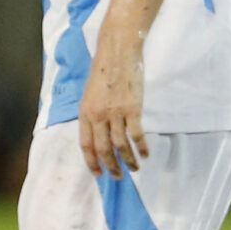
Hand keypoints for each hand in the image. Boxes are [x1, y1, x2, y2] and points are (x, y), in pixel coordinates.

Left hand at [78, 38, 147, 177]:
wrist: (117, 52)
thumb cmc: (104, 70)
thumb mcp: (90, 93)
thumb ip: (92, 114)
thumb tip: (98, 133)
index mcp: (85, 113)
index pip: (86, 145)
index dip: (92, 162)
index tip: (99, 174)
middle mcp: (98, 116)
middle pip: (103, 149)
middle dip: (111, 166)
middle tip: (118, 176)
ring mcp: (115, 113)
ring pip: (121, 146)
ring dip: (128, 160)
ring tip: (134, 169)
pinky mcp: (132, 109)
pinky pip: (136, 134)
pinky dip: (142, 147)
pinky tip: (145, 154)